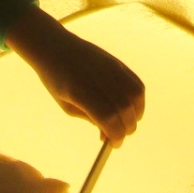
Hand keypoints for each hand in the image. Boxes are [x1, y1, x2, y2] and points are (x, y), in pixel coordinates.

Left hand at [5, 9, 145, 144]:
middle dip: (127, 128)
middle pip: (124, 108)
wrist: (55, 47)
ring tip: (126, 122)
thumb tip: (111, 133)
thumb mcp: (67, 105)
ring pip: (136, 95)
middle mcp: (98, 78)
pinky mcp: (117, 62)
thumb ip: (90, 119)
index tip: (114, 144)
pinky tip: (130, 108)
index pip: (108, 118)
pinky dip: (138, 100)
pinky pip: (136, 83)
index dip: (116, 135)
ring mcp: (110, 67)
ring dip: (136, 114)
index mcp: (79, 91)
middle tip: (120, 135)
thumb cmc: (56, 80)